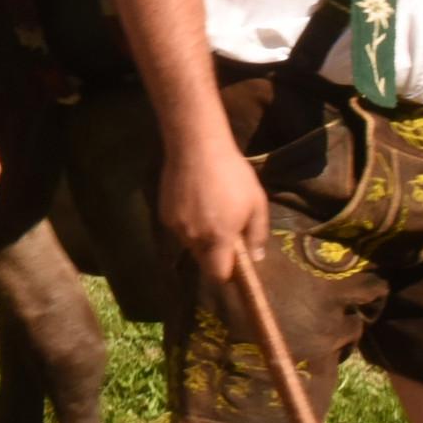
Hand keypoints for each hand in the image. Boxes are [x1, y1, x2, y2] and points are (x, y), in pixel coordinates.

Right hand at [160, 131, 271, 315]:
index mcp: (219, 237)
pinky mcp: (164, 214)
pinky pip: (180, 229)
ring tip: (209, 212)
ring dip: (201, 237)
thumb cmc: (232, 174)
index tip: (235, 264)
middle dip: (214, 253)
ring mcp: (177, 226)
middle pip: (203, 260)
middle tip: (226, 231)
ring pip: (190, 244)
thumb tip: (256, 257)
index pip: (218, 274)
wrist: (196, 147)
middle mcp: (195, 237)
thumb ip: (257, 233)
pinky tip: (195, 203)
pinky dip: (188, 223)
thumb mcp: (256, 202)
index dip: (226, 273)